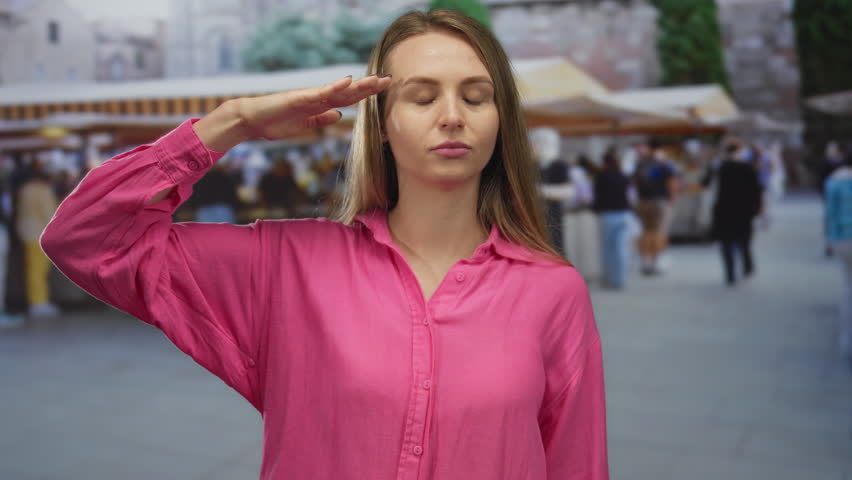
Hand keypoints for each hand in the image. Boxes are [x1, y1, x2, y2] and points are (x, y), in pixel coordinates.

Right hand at [237, 74, 391, 140]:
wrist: (252, 120)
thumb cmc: (275, 123)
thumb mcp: (304, 124)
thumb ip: (320, 119)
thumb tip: (338, 115)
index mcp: (320, 105)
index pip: (348, 98)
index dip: (365, 93)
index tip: (383, 89)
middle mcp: (318, 97)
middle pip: (348, 91)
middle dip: (368, 86)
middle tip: (389, 79)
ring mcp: (309, 96)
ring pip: (339, 90)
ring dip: (358, 85)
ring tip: (376, 79)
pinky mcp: (299, 98)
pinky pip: (320, 92)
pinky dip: (334, 87)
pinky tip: (348, 81)